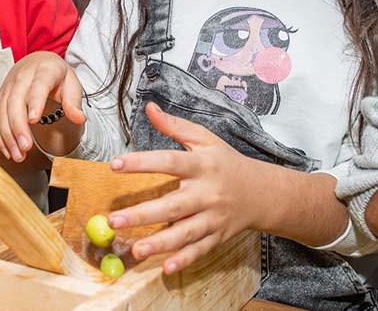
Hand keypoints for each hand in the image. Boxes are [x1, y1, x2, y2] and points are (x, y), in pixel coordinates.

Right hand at [0, 51, 85, 161]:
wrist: (36, 62)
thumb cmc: (57, 76)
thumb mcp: (72, 83)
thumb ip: (74, 102)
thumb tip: (79, 119)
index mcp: (44, 70)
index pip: (39, 85)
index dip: (35, 101)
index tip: (34, 120)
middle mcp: (22, 76)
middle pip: (15, 101)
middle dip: (18, 127)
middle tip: (26, 148)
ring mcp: (7, 86)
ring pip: (1, 111)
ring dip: (7, 135)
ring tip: (18, 155)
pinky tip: (8, 150)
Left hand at [106, 102, 255, 273]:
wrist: (263, 192)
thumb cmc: (227, 163)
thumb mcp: (206, 139)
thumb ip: (176, 125)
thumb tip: (149, 107)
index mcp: (202, 165)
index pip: (169, 162)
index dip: (142, 162)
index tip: (114, 164)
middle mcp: (208, 193)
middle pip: (173, 205)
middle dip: (143, 214)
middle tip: (114, 220)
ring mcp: (214, 218)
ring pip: (185, 233)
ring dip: (159, 244)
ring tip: (134, 250)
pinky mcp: (218, 237)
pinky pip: (200, 250)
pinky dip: (184, 260)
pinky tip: (165, 268)